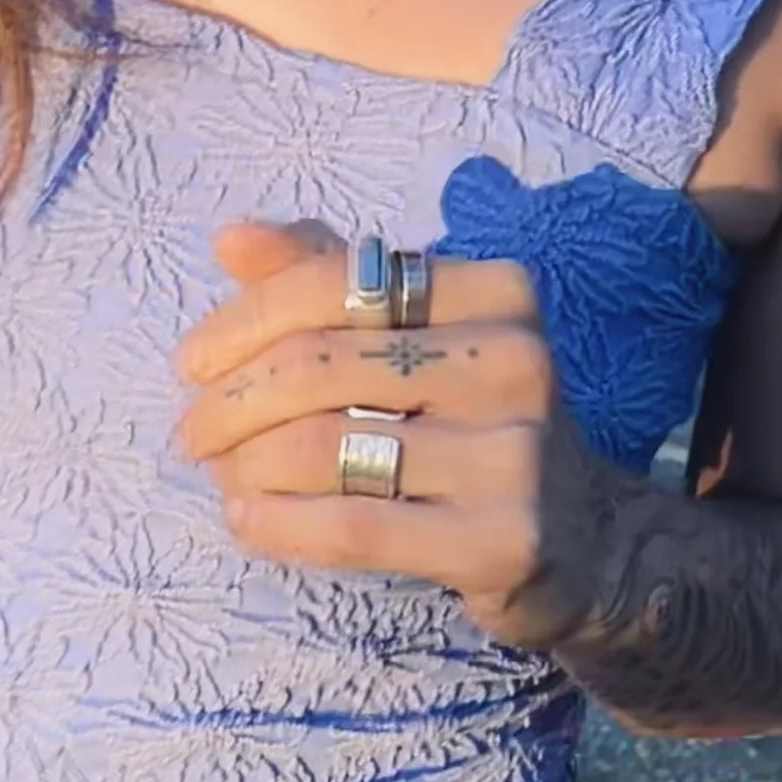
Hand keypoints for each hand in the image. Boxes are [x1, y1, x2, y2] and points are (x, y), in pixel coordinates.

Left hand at [174, 220, 616, 649]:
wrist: (591, 542)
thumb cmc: (477, 424)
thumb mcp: (420, 339)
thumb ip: (331, 280)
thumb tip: (232, 238)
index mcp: (496, 292)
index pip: (339, 282)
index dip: (243, 320)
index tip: (190, 364)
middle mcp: (516, 359)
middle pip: (320, 366)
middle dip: (230, 401)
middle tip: (192, 435)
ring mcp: (517, 452)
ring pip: (326, 447)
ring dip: (246, 466)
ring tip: (224, 477)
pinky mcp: (504, 538)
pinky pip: (356, 525)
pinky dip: (280, 524)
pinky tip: (247, 522)